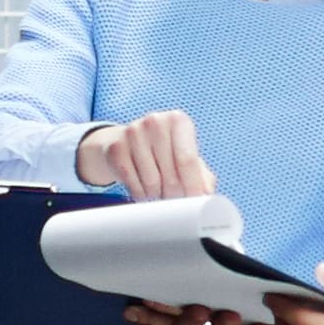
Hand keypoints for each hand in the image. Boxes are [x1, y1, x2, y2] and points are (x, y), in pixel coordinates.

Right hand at [78, 109, 212, 200]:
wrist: (122, 140)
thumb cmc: (160, 149)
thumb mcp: (183, 155)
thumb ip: (201, 174)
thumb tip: (207, 193)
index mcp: (178, 120)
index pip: (188, 160)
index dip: (193, 187)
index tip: (195, 204)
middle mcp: (155, 121)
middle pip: (171, 175)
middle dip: (175, 195)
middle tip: (174, 198)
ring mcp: (133, 132)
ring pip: (152, 183)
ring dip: (157, 195)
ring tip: (158, 189)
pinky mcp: (116, 148)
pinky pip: (133, 185)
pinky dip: (141, 194)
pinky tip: (143, 187)